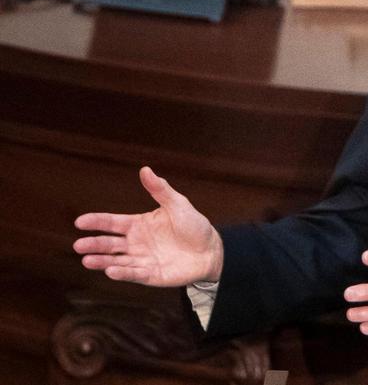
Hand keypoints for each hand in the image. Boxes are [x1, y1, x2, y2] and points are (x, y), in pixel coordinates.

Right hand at [74, 166, 223, 285]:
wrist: (212, 250)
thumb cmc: (194, 226)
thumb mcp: (178, 204)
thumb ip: (160, 190)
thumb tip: (145, 169)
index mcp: (139, 225)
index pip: (113, 223)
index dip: (97, 222)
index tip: (80, 222)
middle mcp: (136, 243)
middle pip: (110, 244)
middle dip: (94, 244)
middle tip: (79, 245)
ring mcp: (142, 260)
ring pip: (117, 261)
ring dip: (102, 261)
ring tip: (87, 260)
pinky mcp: (150, 275)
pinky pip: (134, 274)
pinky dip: (122, 273)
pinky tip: (111, 271)